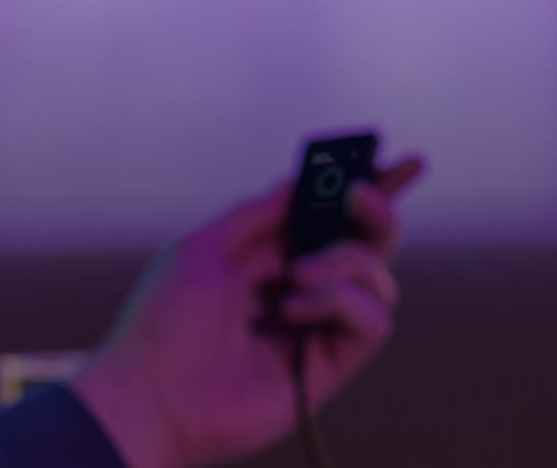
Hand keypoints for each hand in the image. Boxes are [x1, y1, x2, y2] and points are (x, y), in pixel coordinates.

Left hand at [67, 156, 426, 467]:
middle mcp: (300, 289)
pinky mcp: (330, 363)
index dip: (371, 189)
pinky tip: (293, 310)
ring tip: (297, 275)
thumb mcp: (204, 247)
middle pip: (368, 243)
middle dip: (378, 211)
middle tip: (364, 194)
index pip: (331, 218)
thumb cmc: (163, 322)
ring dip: (345, 261)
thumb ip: (258, 214)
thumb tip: (300, 181)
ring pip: (377, 277)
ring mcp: (318, 327)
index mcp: (269, 258)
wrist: (151, 392)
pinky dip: (339, 302)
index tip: (405, 163)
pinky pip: (373, 321)